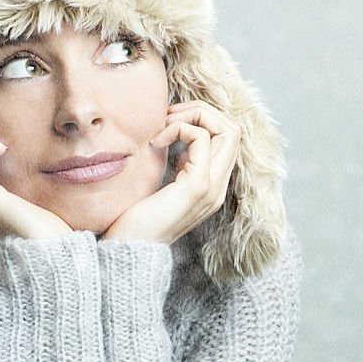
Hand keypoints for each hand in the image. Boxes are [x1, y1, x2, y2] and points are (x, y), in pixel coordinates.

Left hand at [102, 101, 240, 243]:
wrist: (128, 249)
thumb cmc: (136, 219)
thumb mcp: (163, 182)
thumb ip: (178, 163)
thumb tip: (173, 134)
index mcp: (213, 184)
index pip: (229, 138)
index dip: (205, 119)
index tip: (170, 120)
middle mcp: (219, 186)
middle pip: (234, 130)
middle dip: (203, 111)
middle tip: (170, 115)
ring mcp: (212, 187)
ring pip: (228, 131)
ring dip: (195, 116)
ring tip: (165, 124)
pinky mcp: (197, 186)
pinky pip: (201, 139)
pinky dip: (179, 128)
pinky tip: (156, 141)